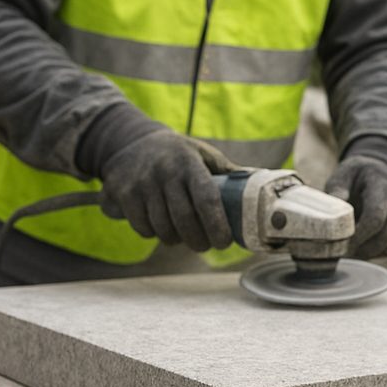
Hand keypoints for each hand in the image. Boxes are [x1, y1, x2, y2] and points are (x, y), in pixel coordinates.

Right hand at [98, 129, 234, 250]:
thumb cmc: (179, 155)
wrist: (130, 141)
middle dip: (199, 241)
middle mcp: (164, 171)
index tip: (224, 243)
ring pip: (163, 229)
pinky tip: (160, 225)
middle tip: (206, 245)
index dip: (217, 226)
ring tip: (183, 235)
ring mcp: (140, 183)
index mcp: (189, 163)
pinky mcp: (122, 194)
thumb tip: (263, 188)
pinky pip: (142, 228)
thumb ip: (230, 174)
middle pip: (184, 221)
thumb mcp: (204, 155)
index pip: (206, 199)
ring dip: (176, 239)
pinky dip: (153, 233)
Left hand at [325, 138, 386, 258]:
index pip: (375, 217)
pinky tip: (358, 249)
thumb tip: (332, 214)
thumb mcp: (344, 174)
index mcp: (384, 186)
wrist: (381, 171)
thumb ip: (337, 190)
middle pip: (383, 236)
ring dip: (366, 254)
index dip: (358, 235)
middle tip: (339, 253)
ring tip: (346, 253)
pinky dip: (373, 254)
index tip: (340, 244)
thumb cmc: (357, 175)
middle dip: (360, 248)